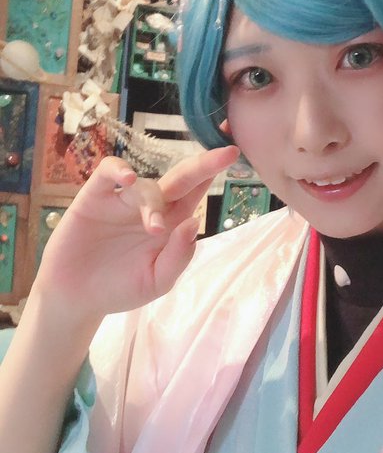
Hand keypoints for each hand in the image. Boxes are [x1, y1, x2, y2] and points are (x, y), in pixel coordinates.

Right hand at [35, 146, 239, 320]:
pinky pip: (108, 173)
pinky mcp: (94, 198)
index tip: (234, 156)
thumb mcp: (157, 281)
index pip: (196, 193)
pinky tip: (128, 180)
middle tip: (226, 154)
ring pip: (146, 186)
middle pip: (181, 179)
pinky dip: (118, 170)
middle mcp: (150, 207)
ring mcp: (122, 200)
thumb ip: (178, 256)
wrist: (77, 298)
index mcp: (170, 223)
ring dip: (154, 204)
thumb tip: (195, 222)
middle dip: (204, 165)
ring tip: (154, 229)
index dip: (213, 174)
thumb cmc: (120, 288)